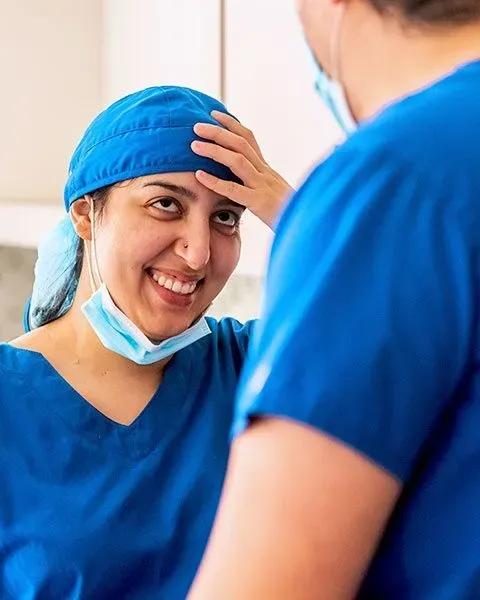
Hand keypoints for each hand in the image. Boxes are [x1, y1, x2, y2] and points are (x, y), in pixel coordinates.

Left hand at [191, 111, 293, 228]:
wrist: (310, 225)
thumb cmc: (293, 215)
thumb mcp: (277, 196)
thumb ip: (261, 186)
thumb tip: (244, 182)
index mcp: (268, 171)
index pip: (250, 140)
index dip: (232, 125)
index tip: (215, 114)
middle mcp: (266, 174)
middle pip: (242, 144)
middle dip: (218, 132)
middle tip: (196, 126)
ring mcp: (264, 187)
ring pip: (238, 161)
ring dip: (215, 150)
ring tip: (194, 144)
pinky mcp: (260, 203)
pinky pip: (235, 190)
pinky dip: (215, 181)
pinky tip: (199, 175)